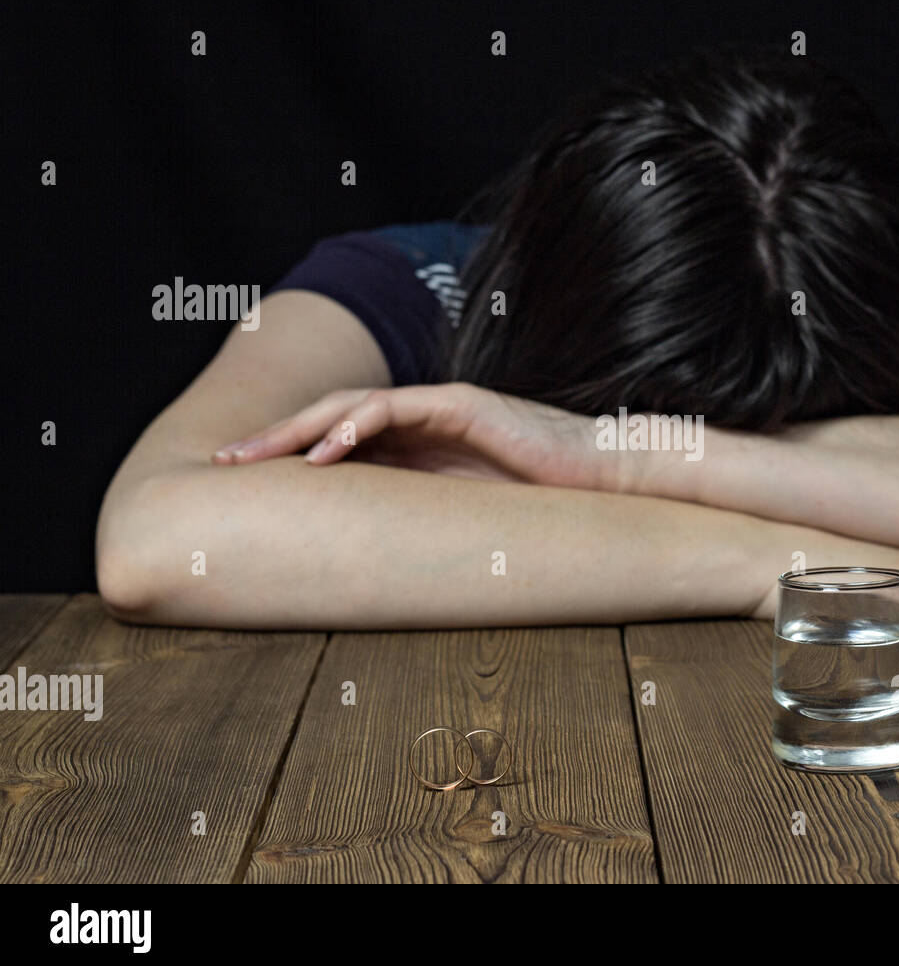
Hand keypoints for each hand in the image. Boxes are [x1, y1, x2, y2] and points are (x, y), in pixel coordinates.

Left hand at [212, 383, 620, 486]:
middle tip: (222, 465)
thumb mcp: (471, 515)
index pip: (341, 438)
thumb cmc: (547, 502)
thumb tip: (372, 559)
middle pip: (331, 417)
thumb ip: (424, 518)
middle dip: (273, 439)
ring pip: (351, 406)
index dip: (289, 456)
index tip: (242, 484)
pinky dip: (355, 426)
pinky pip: (398, 408)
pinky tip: (322, 451)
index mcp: (422, 443)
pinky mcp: (466, 405)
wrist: (609, 475)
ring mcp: (443, 406)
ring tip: (253, 457)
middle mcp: (424, 418)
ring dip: (297, 429)